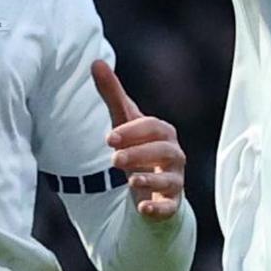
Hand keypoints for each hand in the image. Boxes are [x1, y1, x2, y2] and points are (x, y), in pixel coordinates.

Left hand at [95, 61, 184, 221]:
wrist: (154, 186)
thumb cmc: (140, 148)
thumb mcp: (125, 122)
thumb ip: (112, 94)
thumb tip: (96, 61)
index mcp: (163, 134)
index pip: (155, 128)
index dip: (134, 131)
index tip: (109, 138)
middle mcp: (174, 156)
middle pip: (165, 151)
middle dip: (140, 154)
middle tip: (114, 159)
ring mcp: (174, 181)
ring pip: (171, 180)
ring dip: (150, 179)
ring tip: (130, 181)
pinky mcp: (171, 205)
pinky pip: (171, 208)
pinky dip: (159, 209)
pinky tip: (143, 209)